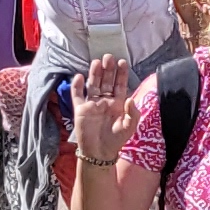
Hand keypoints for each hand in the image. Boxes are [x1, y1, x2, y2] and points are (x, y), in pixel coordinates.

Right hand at [76, 53, 133, 170]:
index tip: (122, 62)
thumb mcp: (129, 127)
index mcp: (118, 104)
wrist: (99, 152)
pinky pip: (77, 95)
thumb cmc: (116, 140)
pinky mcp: (80, 109)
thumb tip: (131, 98)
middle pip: (106, 81)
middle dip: (108, 70)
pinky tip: (80, 77)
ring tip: (97, 62)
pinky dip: (77, 86)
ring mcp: (92, 104)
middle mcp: (105, 101)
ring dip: (95, 73)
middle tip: (109, 57)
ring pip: (93, 85)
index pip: (120, 85)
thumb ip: (133, 113)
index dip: (121, 74)